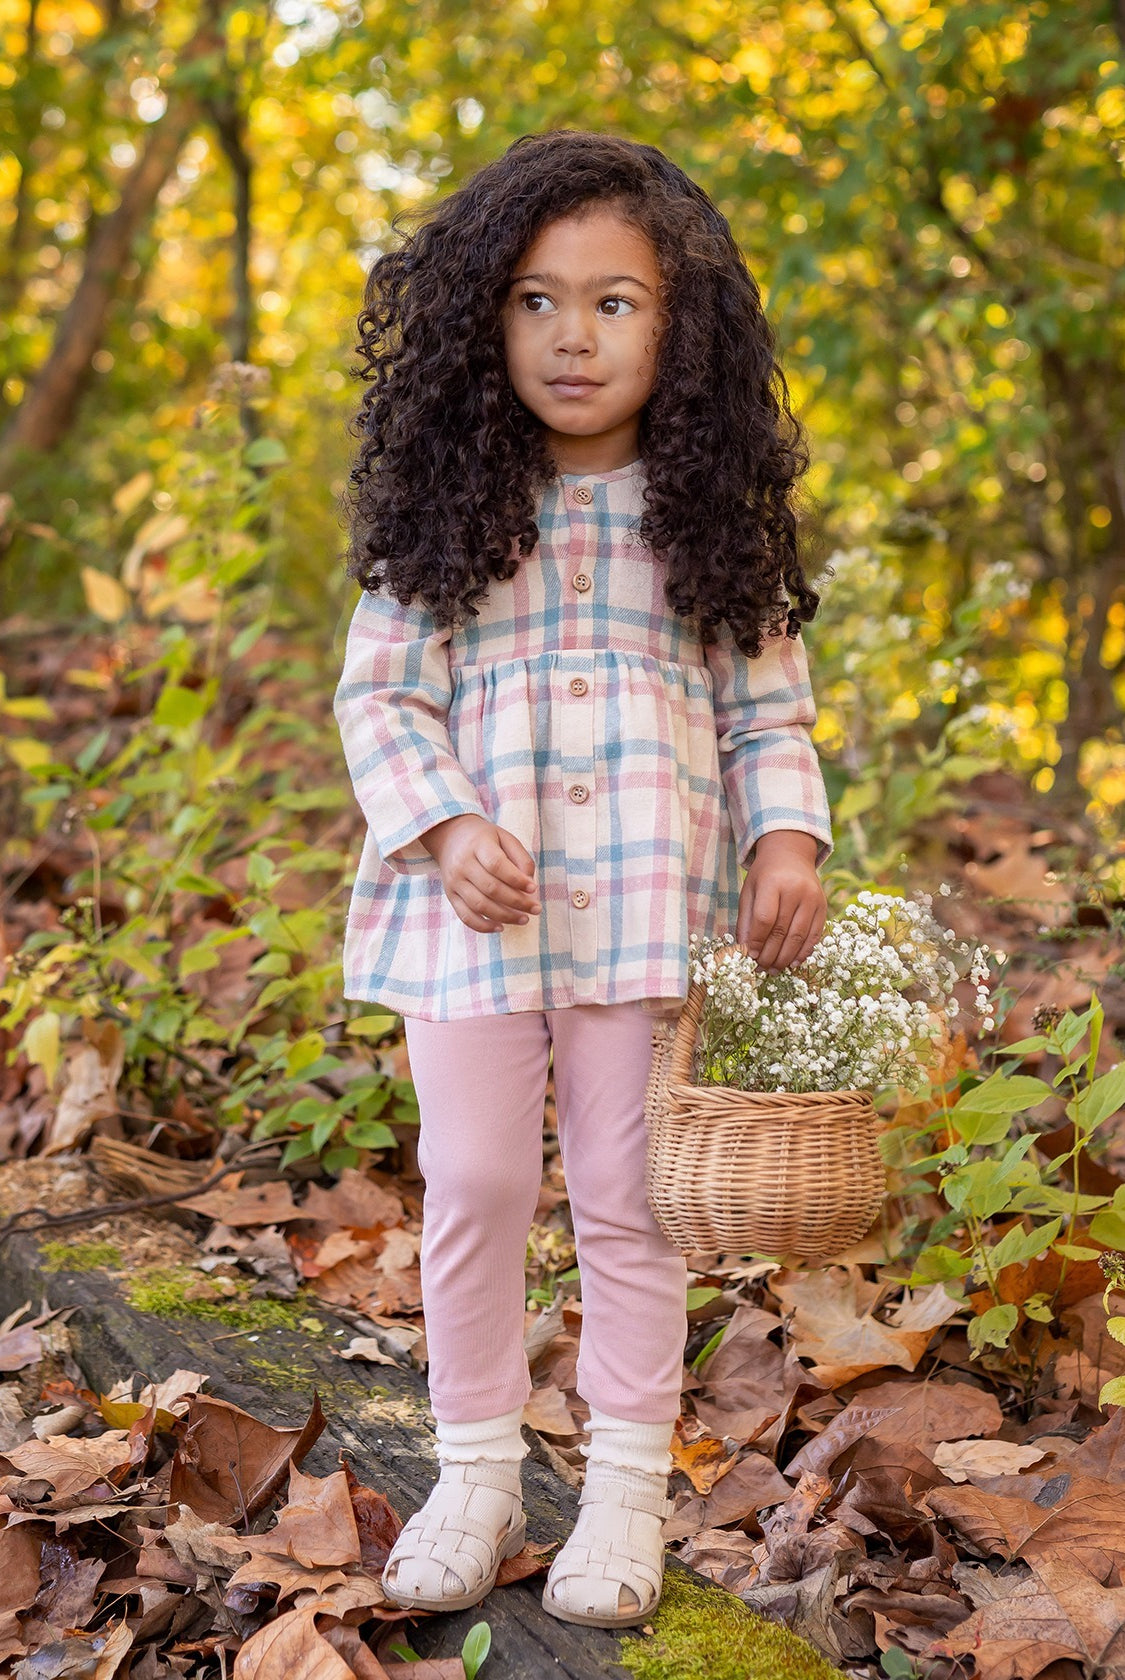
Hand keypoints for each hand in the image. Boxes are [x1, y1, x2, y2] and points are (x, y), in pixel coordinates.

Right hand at [422, 814, 540, 933]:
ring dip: (505, 916)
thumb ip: (521, 858)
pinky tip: (501, 927)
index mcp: (478, 845)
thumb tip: (530, 885)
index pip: (497, 865)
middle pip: (491, 888)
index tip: (533, 888)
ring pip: (480, 905)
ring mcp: (454, 881)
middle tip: (536, 909)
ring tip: (524, 919)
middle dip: (517, 902)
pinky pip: (465, 916)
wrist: (450, 838)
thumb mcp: (505, 838)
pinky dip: (483, 926)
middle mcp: (462, 864)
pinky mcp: (451, 895)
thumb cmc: (484, 839)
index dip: (517, 879)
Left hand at [736, 830, 825, 971]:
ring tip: (774, 970)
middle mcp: (795, 890)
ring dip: (785, 958)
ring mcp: (812, 898)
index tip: (749, 957)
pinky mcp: (823, 906)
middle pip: (782, 931)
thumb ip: (746, 920)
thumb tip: (745, 951)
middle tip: (760, 969)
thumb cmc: (764, 875)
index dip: (756, 941)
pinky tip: (792, 963)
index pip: (764, 919)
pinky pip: (815, 935)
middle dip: (769, 955)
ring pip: (799, 936)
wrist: (791, 855)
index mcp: (772, 882)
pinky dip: (803, 952)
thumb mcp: (749, 891)